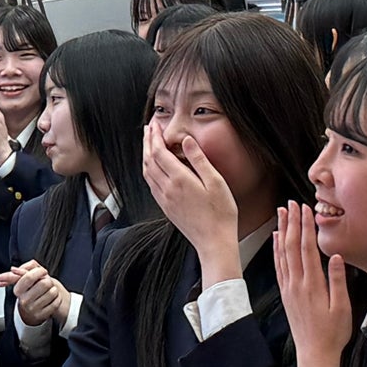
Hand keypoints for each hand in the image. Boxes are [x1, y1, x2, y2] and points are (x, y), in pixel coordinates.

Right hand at [0, 260, 70, 327]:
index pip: (28, 277)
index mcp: (18, 290)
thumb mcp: (26, 279)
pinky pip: (56, 303)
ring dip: (54, 289)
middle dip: (48, 280)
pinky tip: (52, 298)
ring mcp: (33, 309)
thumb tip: (13, 269)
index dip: (39, 271)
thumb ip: (22, 270)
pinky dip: (57, 298)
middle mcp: (24, 300)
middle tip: (46, 282)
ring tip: (49, 291)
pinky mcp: (42, 315)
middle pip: (44, 283)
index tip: (43, 271)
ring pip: (52, 293)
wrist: (33, 309)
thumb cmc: (31, 291)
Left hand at [142, 123, 239, 283]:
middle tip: (149, 128)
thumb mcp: (215, 182)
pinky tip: (152, 166)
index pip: (159, 151)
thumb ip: (199, 160)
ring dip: (145, 154)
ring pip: (147, 172)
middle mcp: (167, 189)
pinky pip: (150, 183)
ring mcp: (164, 199)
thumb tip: (186, 140)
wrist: (214, 242)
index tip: (155, 124)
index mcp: (179, 180)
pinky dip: (148, 169)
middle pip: (149, 159)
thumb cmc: (221, 213)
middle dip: (147, 141)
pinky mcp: (165, 207)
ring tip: (148, 142)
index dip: (155, 136)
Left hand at [272, 202, 352, 366]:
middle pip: (291, 246)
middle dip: (292, 222)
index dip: (306, 227)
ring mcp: (289, 288)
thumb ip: (338, 281)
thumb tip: (336, 256)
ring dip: (282, 231)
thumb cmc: (333, 333)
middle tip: (291, 203)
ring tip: (282, 213)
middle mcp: (297, 283)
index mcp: (313, 285)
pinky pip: (278, 266)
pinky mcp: (285, 293)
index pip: (307, 249)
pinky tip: (276, 238)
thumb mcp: (342, 308)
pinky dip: (276, 249)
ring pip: (282, 253)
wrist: (314, 354)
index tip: (306, 209)